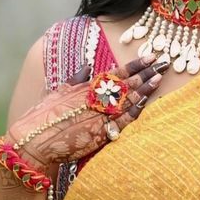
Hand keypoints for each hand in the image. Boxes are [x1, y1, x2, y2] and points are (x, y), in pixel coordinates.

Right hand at [6, 55, 169, 168]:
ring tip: (159, 78)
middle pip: (127, 83)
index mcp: (86, 86)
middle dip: (147, 73)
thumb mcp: (57, 91)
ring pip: (128, 100)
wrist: (34, 143)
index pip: (116, 72)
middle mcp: (94, 99)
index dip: (135, 64)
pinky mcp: (100, 133)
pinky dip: (135, 111)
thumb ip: (75, 79)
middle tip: (165, 64)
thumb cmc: (43, 117)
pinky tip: (147, 103)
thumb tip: (86, 65)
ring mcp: (99, 116)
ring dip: (145, 89)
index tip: (150, 56)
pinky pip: (123, 121)